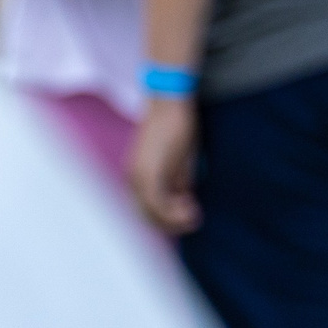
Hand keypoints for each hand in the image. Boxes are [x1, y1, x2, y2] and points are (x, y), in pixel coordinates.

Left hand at [127, 96, 201, 234]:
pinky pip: (158, 201)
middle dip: (171, 223)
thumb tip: (184, 196)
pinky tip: (191, 207)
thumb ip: (178, 179)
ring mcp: (139, 176)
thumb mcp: (179, 159)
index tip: (188, 218)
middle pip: (147, 214)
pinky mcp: (148, 172)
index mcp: (137, 175)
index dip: (167, 219)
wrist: (168, 104)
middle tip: (193, 222)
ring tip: (194, 217)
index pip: (147, 208)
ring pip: (152, 211)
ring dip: (173, 219)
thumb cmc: (175, 126)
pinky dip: (173, 210)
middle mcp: (133, 178)